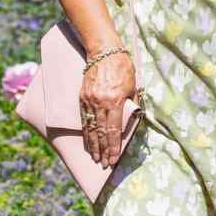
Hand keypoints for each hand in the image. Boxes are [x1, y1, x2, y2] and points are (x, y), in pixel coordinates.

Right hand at [80, 50, 137, 168]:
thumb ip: (132, 104)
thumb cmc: (123, 67)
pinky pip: (84, 119)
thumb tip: (132, 120)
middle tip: (103, 164)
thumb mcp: (133, 86)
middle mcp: (100, 103)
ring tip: (95, 157)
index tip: (113, 159)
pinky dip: (86, 132)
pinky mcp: (82, 97)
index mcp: (114, 101)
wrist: (103, 51)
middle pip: (101, 132)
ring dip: (93, 144)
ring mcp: (89, 101)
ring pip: (90, 128)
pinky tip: (88, 141)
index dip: (113, 147)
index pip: (113, 130)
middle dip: (102, 150)